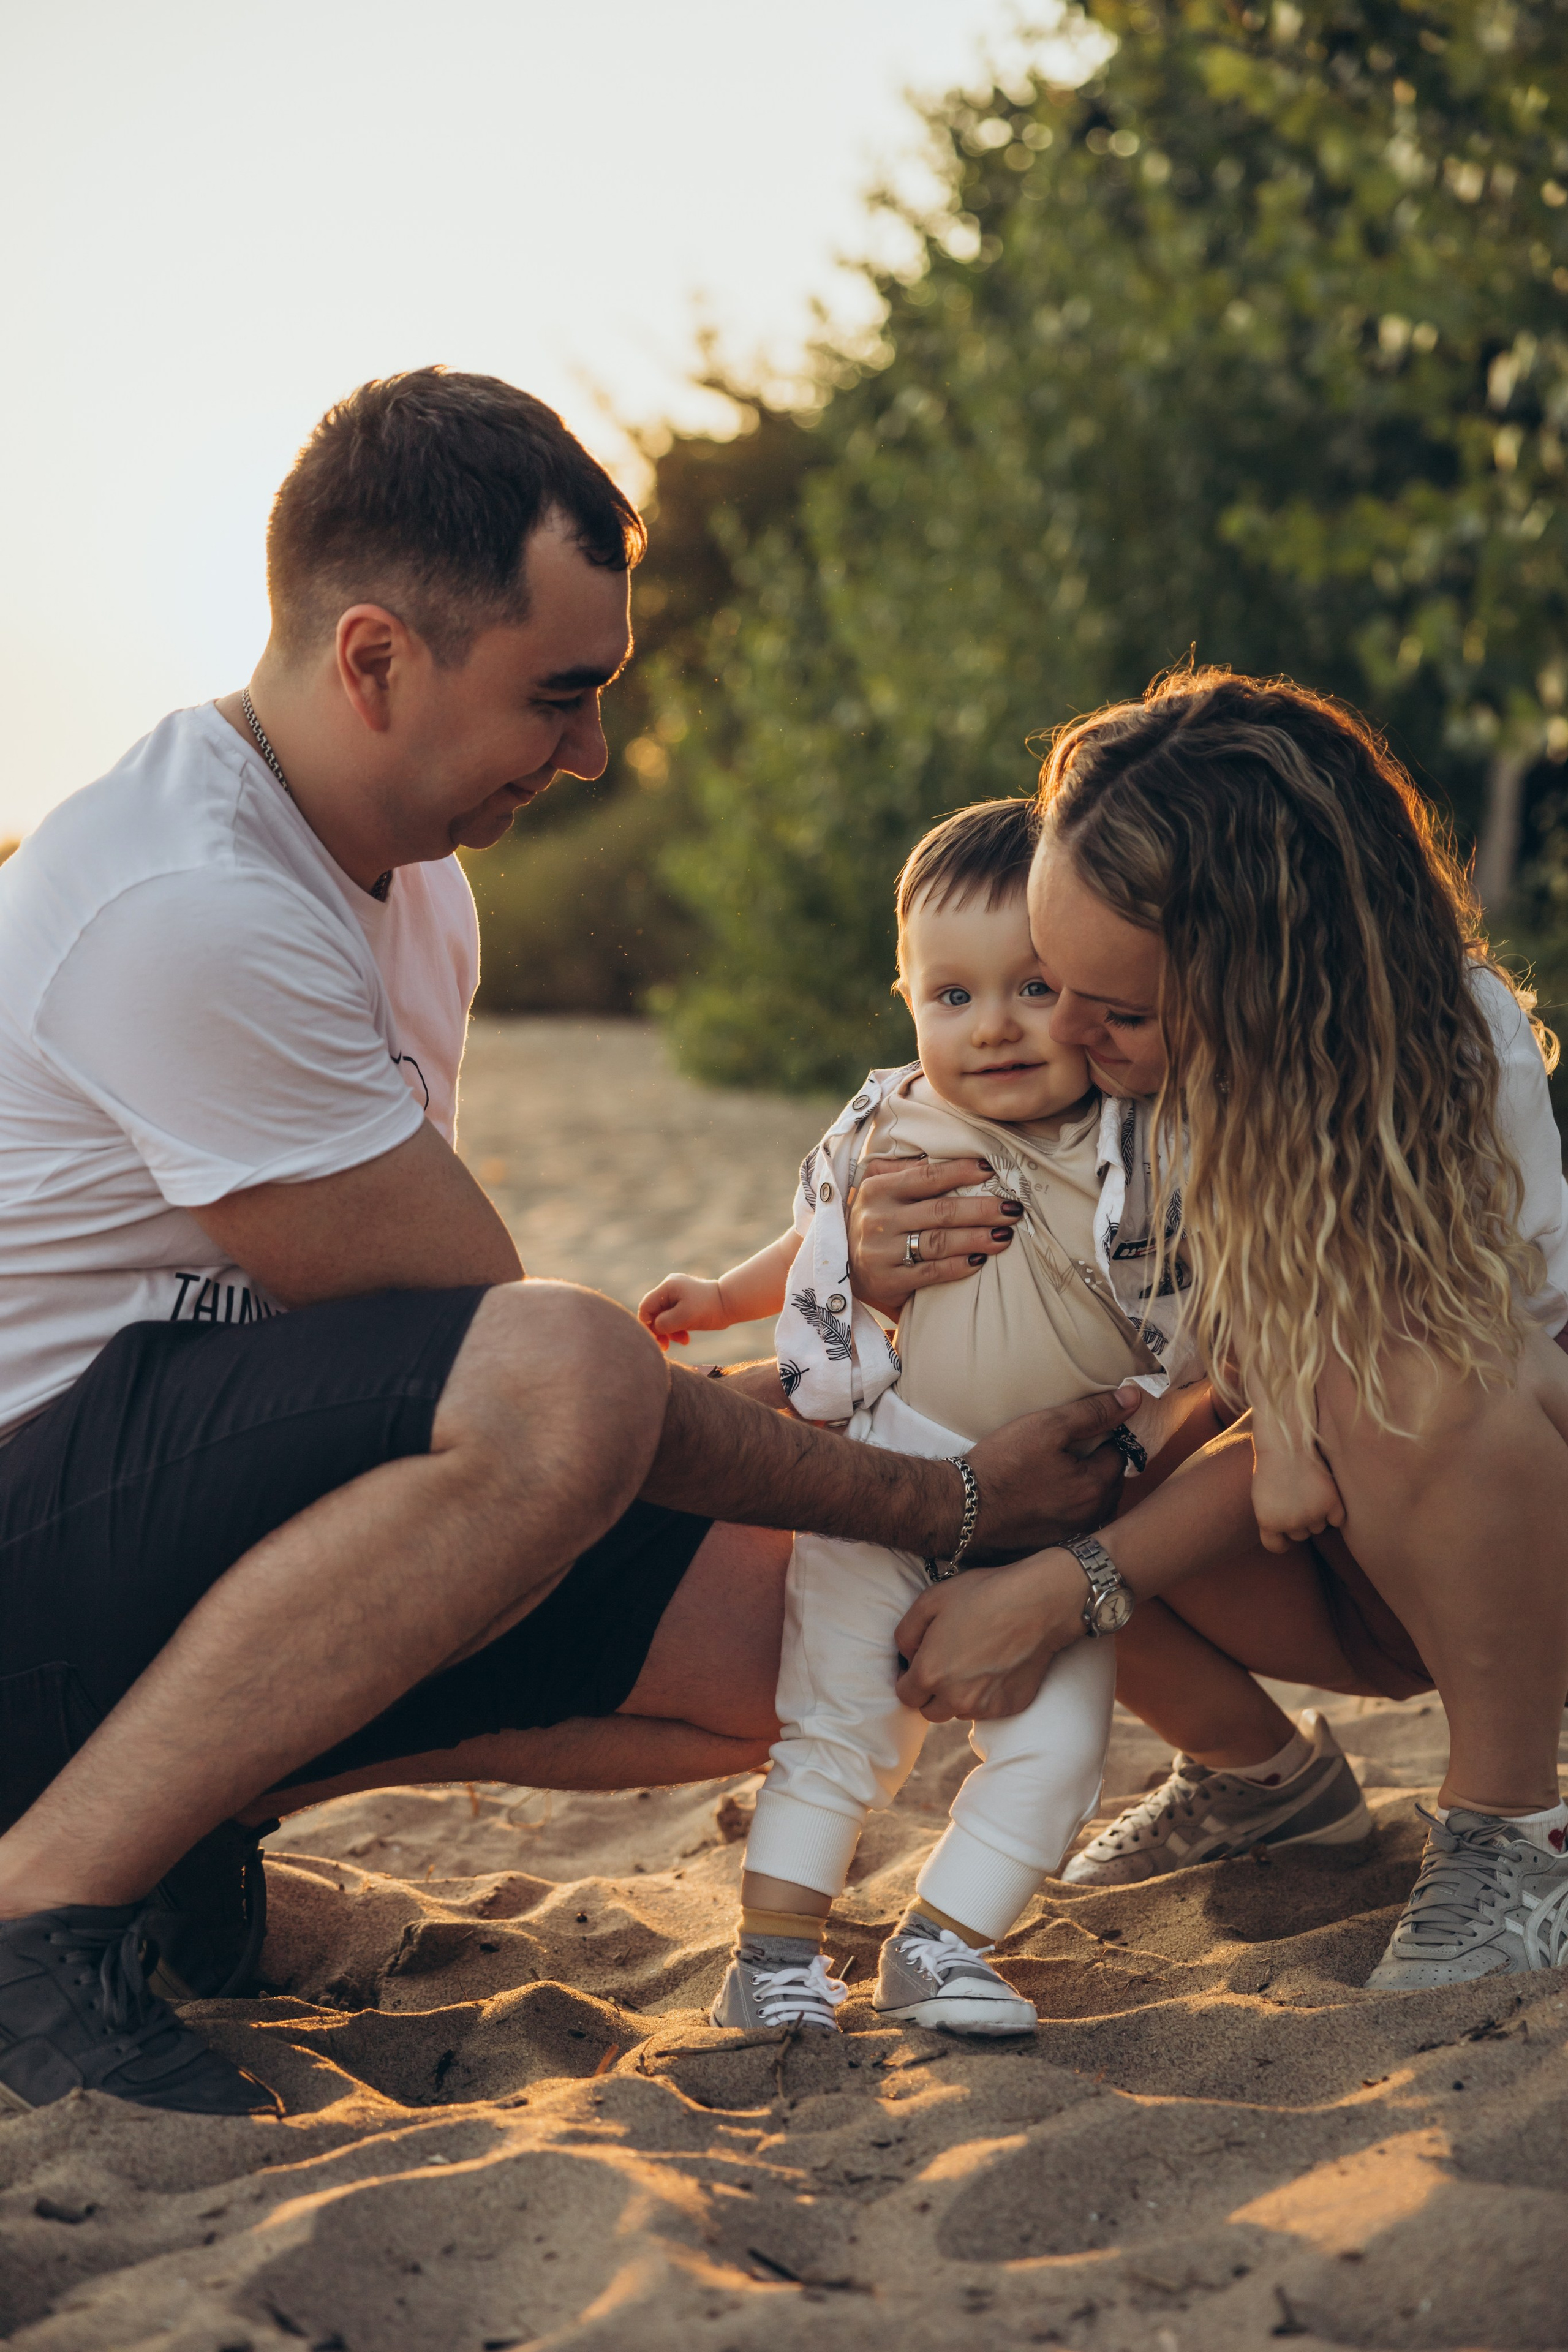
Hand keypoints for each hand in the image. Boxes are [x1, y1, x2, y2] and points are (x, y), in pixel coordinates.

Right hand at [637, 1273, 728, 1350]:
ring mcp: (678, 1294)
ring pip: (664, 1317)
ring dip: (670, 1332)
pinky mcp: (685, 1302)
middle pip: (654, 1312)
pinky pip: (674, 1317)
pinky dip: (677, 1328)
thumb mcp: (684, 1318)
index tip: (655, 1340)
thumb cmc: (708, 1309)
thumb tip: (653, 1328)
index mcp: (668, 1287)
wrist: (731, 1304)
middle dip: (659, 1330)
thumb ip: (664, 1323)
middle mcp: (670, 1287)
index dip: (646, 1324)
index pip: (646, 1306)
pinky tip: (685, 1339)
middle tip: (665, 1346)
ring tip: (682, 1341)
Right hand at [846, 1155, 1020, 1318]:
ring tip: (1005, 1235)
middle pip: (940, 1211)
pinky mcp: (887, 1280)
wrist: (840, 1264)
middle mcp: (877, 1218)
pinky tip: (980, 1260)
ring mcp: (881, 1252)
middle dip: (982, 1209)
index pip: (927, 1176)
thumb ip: (904, 1168)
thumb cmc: (873, 1218)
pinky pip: (931, 1272)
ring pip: (939, 1242)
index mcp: (877, 1189)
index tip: (991, 1170)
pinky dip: (959, 1266)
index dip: (961, 1172)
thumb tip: (944, 1151)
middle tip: (1012, 1209)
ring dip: (977, 1238)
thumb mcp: (877, 1187)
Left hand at [895, 1550, 1088, 1720]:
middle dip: (932, 1692)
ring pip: (959, 1711)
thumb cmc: (983, 1595)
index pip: (906, 1695)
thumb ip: (906, 1634)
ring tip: (974, 1663)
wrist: (1038, 1602)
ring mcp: (985, 1707)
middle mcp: (955, 1698)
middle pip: (931, 1711)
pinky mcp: (1010, 1707)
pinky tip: (996, 1667)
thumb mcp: (930, 1601)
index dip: (910, 1678)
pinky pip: (988, 1710)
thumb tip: (907, 1656)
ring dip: (959, 1695)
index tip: (921, 1663)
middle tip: (947, 1664)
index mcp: (930, 1674)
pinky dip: (986, 1695)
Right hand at [964, 1383, 1142, 1552]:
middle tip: (1069, 1451)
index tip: (1082, 1432)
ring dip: (1086, 1490)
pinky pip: (1074, 1525)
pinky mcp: (1052, 1548)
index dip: (1104, 1438)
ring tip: (1058, 1475)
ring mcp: (1072, 1538)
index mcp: (1095, 1488)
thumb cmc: (1002, 1464)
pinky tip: (1045, 1500)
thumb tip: (1134, 1397)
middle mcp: (1091, 1518)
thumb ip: (1093, 1411)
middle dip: (1099, 1466)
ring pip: (1094, 1507)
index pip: (1119, 1454)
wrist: (961, 1509)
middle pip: (1110, 1483)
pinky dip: (1068, 1511)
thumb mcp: (1047, 1426)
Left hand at [1251, 1445, 1345, 1553]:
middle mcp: (1290, 1523)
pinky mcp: (1331, 1503)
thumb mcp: (1261, 1496)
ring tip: (1309, 1492)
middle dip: (1299, 1522)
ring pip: (1318, 1527)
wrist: (1286, 1442)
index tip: (1285, 1536)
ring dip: (1316, 1516)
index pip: (1275, 1546)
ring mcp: (1312, 1514)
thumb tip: (1289, 1537)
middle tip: (1298, 1499)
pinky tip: (1327, 1498)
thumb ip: (1274, 1518)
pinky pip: (1337, 1520)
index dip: (1281, 1541)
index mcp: (1268, 1522)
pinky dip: (1335, 1513)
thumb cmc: (1271, 1465)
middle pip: (1300, 1535)